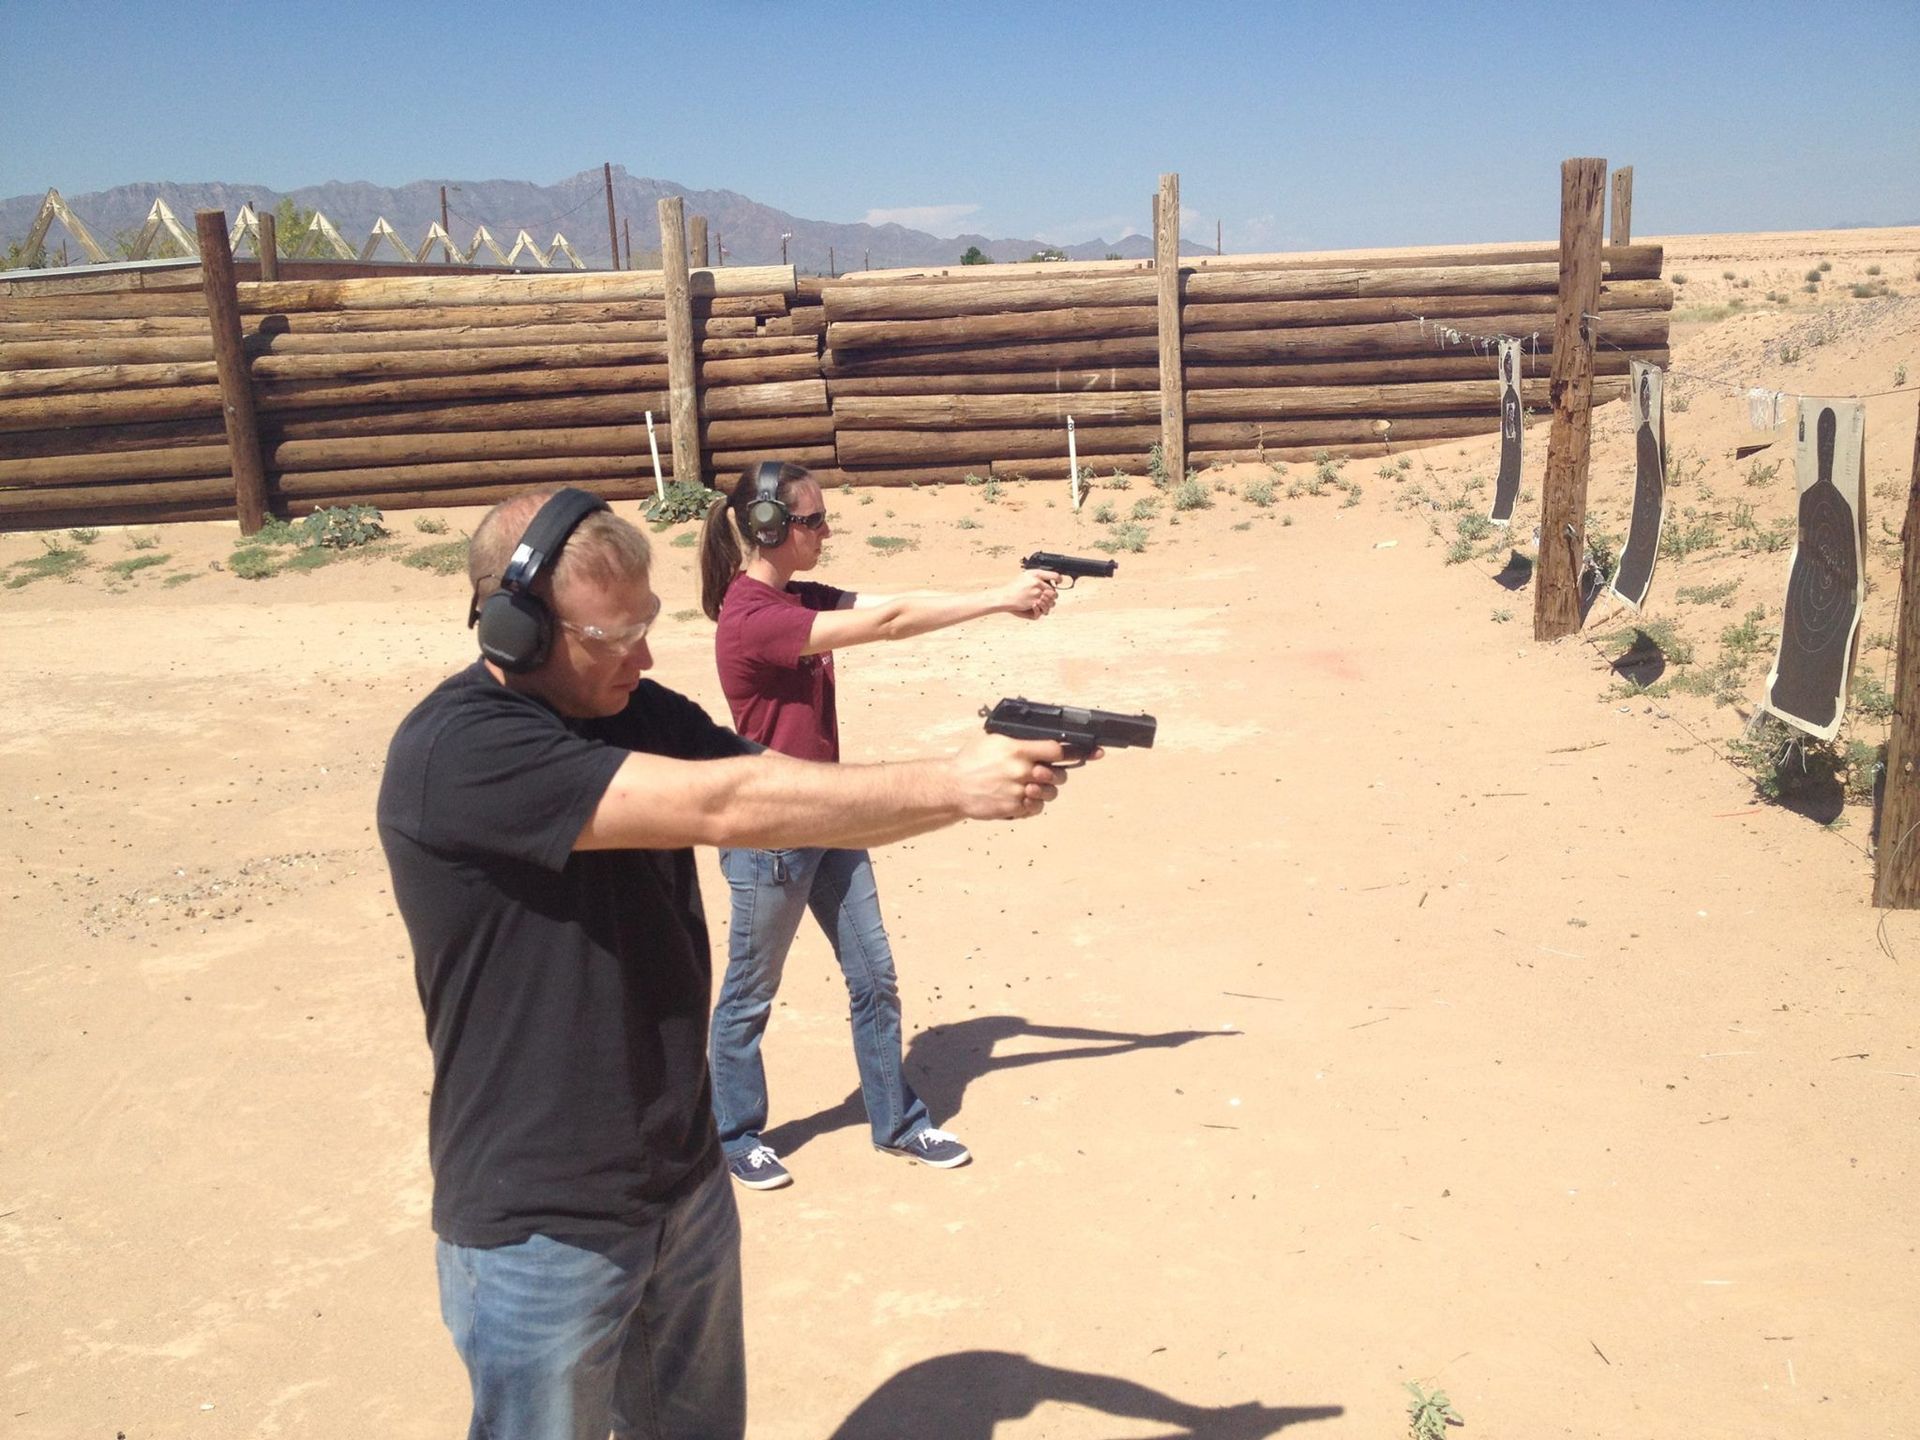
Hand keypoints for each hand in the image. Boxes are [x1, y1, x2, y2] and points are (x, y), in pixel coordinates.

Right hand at [950, 733, 1071, 818]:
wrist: (953, 786)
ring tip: (1033, 786)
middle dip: (1056, 774)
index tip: (1067, 754)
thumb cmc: (970, 761)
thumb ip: (1018, 740)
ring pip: (1051, 794)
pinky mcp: (1014, 808)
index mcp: (1017, 750)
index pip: (1056, 751)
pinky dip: (1034, 803)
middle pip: (1059, 775)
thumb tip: (1040, 738)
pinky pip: (1037, 808)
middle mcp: (1021, 771)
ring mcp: (1018, 791)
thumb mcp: (993, 740)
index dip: (1064, 752)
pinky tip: (1024, 797)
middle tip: (1048, 772)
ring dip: (1046, 790)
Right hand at [1004, 570, 1061, 619]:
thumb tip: (1048, 577)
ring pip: (1051, 598)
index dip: (1059, 579)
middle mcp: (1037, 582)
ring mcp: (1036, 592)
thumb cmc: (1015, 586)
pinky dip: (1044, 606)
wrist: (1006, 596)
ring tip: (1044, 601)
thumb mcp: (1026, 576)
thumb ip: (1037, 576)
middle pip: (1053, 589)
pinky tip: (1039, 604)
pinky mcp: (1035, 601)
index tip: (1059, 581)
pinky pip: (1045, 605)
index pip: (1054, 575)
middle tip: (1048, 595)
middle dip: (1052, 594)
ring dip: (1049, 601)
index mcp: (1036, 574)